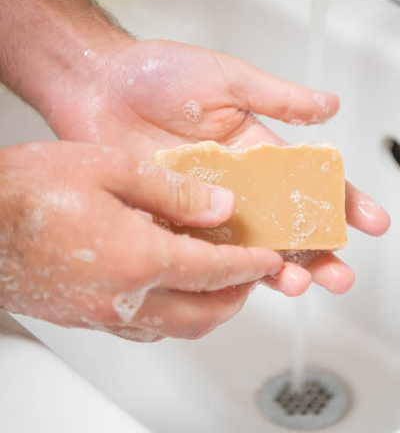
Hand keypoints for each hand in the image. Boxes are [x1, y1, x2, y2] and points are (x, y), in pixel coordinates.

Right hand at [0, 141, 285, 340]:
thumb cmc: (30, 189)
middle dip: (238, 295)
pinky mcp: (86, 318)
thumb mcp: (111, 168)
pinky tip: (175, 292)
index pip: (215, 271)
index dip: (250, 266)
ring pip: (178, 328)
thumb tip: (220, 208)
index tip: (268, 261)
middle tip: (253, 274)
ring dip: (209, 309)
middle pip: (205, 313)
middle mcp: (123, 298)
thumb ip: (174, 192)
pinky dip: (175, 314)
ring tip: (222, 284)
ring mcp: (103, 315)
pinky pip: (146, 330)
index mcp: (137, 258)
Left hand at [43, 39, 390, 295]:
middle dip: (317, 252)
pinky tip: (241, 283)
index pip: (309, 182)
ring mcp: (204, 207)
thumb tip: (330, 105)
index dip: (342, 202)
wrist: (99, 86)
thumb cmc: (159, 74)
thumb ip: (278, 97)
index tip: (371, 221)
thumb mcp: (228, 79)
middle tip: (340, 275)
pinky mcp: (171, 220)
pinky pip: (202, 252)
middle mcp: (236, 186)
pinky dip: (223, 270)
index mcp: (256, 153)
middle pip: (286, 226)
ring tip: (299, 283)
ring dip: (277, 269)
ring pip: (249, 247)